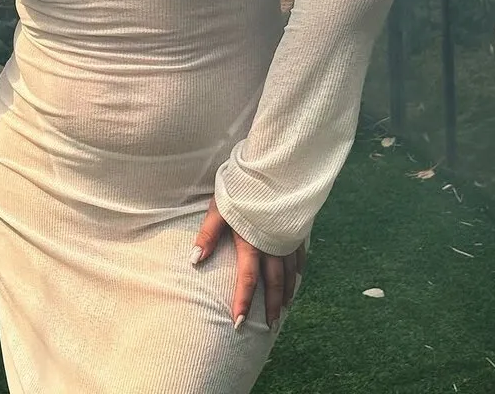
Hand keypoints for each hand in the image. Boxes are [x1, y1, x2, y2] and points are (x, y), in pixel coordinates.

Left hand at [191, 196, 305, 331]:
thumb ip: (208, 234)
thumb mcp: (220, 208)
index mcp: (252, 242)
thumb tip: (194, 260)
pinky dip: (298, 270)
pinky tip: (297, 277)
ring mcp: (287, 239)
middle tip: (269, 326)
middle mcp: (272, 245)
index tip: (238, 323)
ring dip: (286, 293)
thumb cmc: (241, 187)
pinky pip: (299, 255)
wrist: (273, 169)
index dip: (242, 302)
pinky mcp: (295, 229)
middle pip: (274, 283)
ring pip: (290, 273)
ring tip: (283, 309)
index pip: (247, 279)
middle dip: (270, 306)